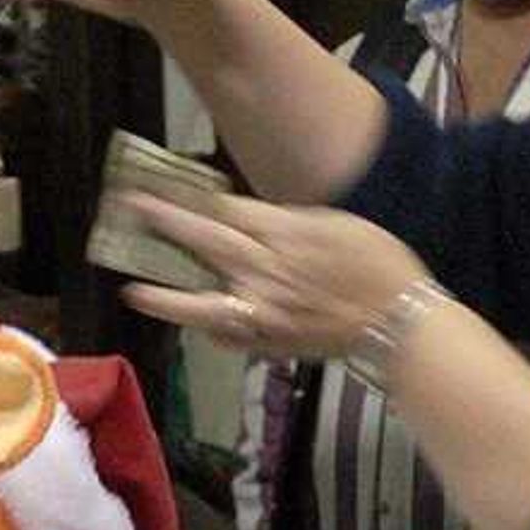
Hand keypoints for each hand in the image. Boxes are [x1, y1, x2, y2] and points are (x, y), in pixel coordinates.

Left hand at [116, 188, 436, 365]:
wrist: (399, 321)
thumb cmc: (379, 265)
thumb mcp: (337, 225)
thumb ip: (290, 224)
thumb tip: (255, 222)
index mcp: (282, 234)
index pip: (224, 209)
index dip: (189, 197)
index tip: (161, 187)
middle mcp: (264, 271)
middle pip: (206, 242)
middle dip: (166, 224)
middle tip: (130, 210)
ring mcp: (263, 311)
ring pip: (204, 302)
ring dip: (166, 297)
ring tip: (133, 292)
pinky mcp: (270, 342)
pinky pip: (230, 336)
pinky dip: (210, 330)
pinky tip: (193, 324)